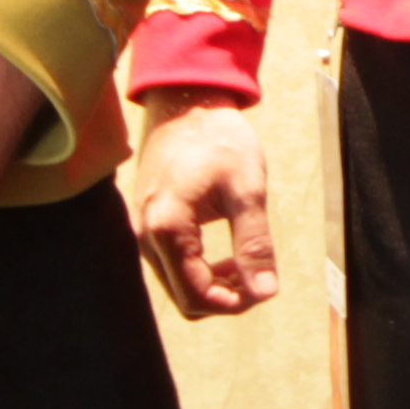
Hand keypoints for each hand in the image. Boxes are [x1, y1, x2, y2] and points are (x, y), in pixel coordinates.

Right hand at [126, 95, 277, 318]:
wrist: (187, 105)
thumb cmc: (219, 140)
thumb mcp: (247, 190)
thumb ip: (254, 244)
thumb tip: (265, 292)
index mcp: (167, 228)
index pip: (197, 296)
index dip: (234, 304)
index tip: (265, 289)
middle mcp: (146, 237)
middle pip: (185, 299)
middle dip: (226, 298)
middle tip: (259, 277)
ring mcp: (144, 233)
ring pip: (178, 286)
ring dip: (214, 287)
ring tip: (246, 264)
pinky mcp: (149, 227)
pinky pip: (174, 267)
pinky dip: (201, 272)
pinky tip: (227, 257)